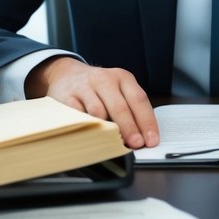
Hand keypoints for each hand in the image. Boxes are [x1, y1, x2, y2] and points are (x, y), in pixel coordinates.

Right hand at [25, 56, 159, 149]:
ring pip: (99, 112)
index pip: (139, 99)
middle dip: (130, 129)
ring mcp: (85, 87)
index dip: (147, 122)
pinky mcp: (67, 96)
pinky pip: (79, 115)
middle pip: (120, 107)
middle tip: (136, 144)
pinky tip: (93, 136)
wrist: (66, 74)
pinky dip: (87, 127)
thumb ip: (130, 109)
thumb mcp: (118, 90)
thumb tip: (142, 137)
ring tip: (115, 143)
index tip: (151, 140)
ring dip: (108, 130)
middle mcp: (105, 79)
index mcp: (123, 78)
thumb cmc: (98, 88)